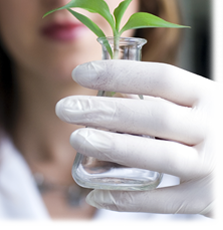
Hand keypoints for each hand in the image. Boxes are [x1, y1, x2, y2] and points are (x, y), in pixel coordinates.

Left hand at [56, 60, 222, 220]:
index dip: (119, 73)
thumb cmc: (219, 127)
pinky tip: (96, 192)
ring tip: (78, 139)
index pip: (161, 78)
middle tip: (66, 108)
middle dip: (107, 111)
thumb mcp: (204, 103)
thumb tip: (110, 84)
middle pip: (155, 116)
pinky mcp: (207, 198)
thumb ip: (167, 97)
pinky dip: (128, 199)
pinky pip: (163, 201)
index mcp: (208, 96)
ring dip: (115, 147)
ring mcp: (211, 165)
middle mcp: (212, 128)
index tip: (81, 73)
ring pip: (160, 156)